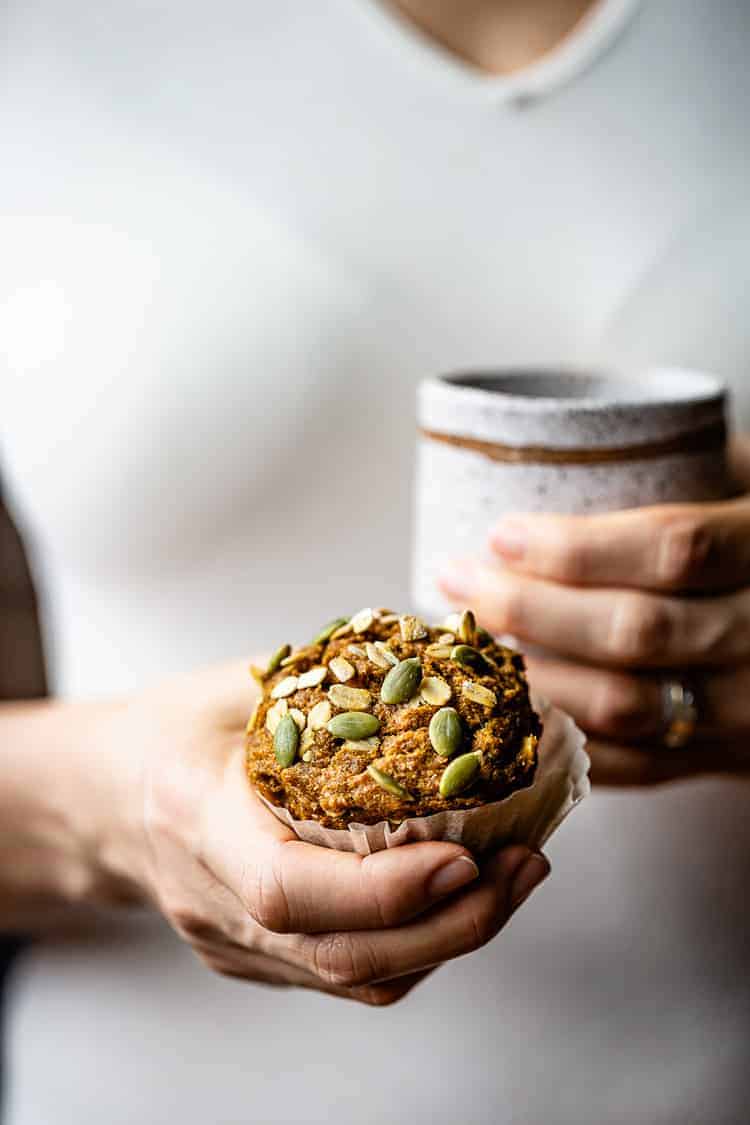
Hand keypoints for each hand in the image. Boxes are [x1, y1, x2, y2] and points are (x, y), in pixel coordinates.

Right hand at [96, 663, 547, 1005]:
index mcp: (197, 817)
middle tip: (524, 867)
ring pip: (352, 977)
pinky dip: (416, 946)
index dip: (386, 887)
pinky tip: (460, 901)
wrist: (105, 796)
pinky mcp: (255, 959)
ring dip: (449, 940)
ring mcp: (232, 943)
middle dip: (452, 925)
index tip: (468, 858)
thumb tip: (441, 658)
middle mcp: (212, 900)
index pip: (287, 887)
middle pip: (338, 955)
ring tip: (514, 880)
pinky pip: (344, 973)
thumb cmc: (177, 728)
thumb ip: (328, 679)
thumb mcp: (240, 683)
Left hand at [439, 495, 749, 785]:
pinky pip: (639, 767)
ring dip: (530, 676)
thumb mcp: (747, 477)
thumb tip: (550, 456)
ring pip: (627, 707)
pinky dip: (566, 741)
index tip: (499, 534)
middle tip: (456, 578)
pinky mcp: (729, 758)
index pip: (673, 549)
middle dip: (528, 608)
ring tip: (469, 638)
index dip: (579, 547)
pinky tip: (511, 708)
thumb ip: (683, 471)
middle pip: (635, 631)